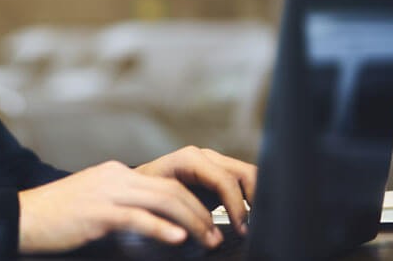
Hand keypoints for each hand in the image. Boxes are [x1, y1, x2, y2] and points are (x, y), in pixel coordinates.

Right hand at [17, 147, 256, 253]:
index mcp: (115, 173)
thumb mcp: (94, 202)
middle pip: (171, 189)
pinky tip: (178, 240)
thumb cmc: (56, 216)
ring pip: (162, 200)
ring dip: (191, 222)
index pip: (165, 182)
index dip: (192, 202)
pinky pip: (138, 218)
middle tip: (217, 234)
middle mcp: (114, 176)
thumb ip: (121, 204)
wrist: (22, 217)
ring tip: (207, 239)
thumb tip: (152, 221)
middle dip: (200, 213)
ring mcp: (106, 192)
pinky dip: (163, 229)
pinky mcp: (97, 213)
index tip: (209, 222)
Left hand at [134, 146, 255, 234]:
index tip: (241, 229)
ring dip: (255, 198)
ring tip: (255, 224)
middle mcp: (204, 157)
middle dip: (255, 199)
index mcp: (190, 159)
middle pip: (244, 172)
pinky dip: (250, 198)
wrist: (137, 188)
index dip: (237, 206)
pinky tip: (249, 218)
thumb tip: (210, 236)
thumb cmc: (145, 196)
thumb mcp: (161, 204)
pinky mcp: (218, 173)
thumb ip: (186, 215)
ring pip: (248, 175)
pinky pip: (242, 181)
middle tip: (255, 227)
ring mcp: (213, 162)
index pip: (225, 180)